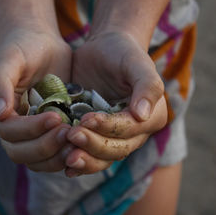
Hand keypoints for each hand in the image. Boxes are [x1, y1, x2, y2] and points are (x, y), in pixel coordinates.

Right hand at [0, 28, 72, 171]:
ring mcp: (27, 133)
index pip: (9, 132)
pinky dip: (64, 154)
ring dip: (56, 156)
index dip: (32, 129)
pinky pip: (52, 154)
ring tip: (76, 142)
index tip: (56, 117)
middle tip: (68, 133)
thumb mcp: (9, 59)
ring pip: (36, 160)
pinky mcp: (45, 134)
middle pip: (20, 152)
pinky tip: (80, 144)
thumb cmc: (23, 46)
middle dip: (45, 146)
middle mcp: (8, 127)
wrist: (42, 44)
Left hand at [65, 31, 166, 176]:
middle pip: (116, 149)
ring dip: (85, 160)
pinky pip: (90, 155)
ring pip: (103, 158)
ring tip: (66, 157)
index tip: (86, 119)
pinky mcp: (96, 136)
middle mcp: (136, 132)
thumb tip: (142, 115)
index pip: (129, 129)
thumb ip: (146, 85)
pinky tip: (64, 165)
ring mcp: (114, 137)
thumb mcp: (136, 62)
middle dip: (93, 145)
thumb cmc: (122, 52)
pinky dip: (78, 163)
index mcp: (151, 117)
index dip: (108, 127)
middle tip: (72, 135)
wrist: (103, 49)